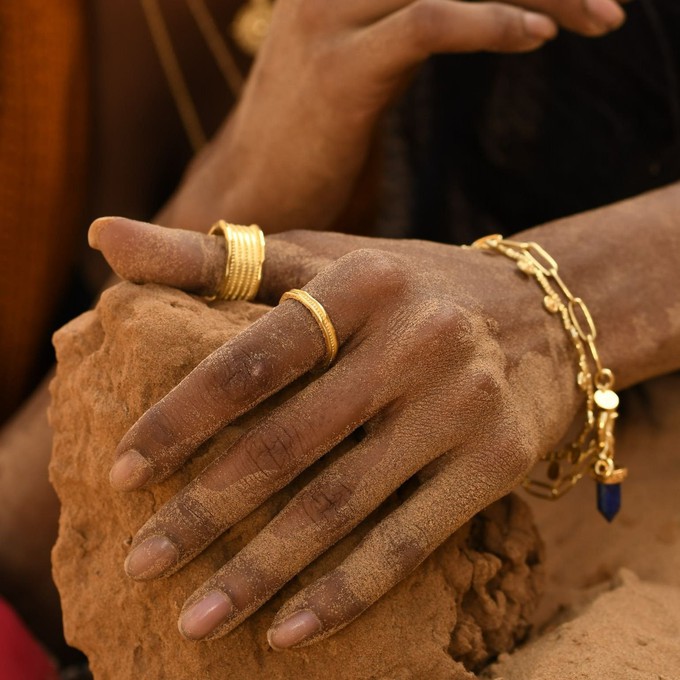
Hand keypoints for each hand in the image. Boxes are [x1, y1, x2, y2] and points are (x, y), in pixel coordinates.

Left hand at [89, 217, 578, 647]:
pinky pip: (409, 540)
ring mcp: (462, 404)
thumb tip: (104, 237)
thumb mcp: (320, 258)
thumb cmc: (406, 288)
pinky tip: (288, 626)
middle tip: (140, 563)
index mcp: (362, 282)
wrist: (541, 315)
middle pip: (291, 443)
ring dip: (261, 570)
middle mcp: (417, 339)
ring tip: (194, 617)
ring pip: (343, 504)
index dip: (183, 420)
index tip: (124, 476)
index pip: (254, 357)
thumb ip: (212, 258)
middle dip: (206, 512)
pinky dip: (345, 590)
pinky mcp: (498, 460)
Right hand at [162, 0, 626, 232]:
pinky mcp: (338, 70)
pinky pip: (427, 24)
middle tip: (606, 9)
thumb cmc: (312, 153)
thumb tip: (468, 17)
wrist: (248, 201)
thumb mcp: (366, 74)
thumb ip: (409, 34)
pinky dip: (490, 23)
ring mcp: (328, 19)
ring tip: (600, 18)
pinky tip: (539, 35)